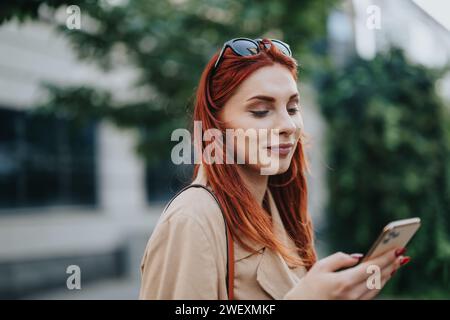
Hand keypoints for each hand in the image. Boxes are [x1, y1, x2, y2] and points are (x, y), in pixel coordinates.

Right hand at [284, 248, 409, 299]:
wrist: (303, 306)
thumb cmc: (310, 286)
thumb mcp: (320, 267)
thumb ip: (340, 259)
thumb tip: (358, 257)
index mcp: (343, 282)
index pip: (371, 268)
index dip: (386, 258)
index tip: (397, 249)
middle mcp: (352, 294)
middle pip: (379, 278)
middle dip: (392, 264)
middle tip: (402, 253)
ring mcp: (355, 302)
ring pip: (378, 286)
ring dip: (389, 273)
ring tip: (396, 261)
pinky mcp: (355, 305)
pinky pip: (373, 293)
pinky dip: (380, 282)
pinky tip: (385, 274)